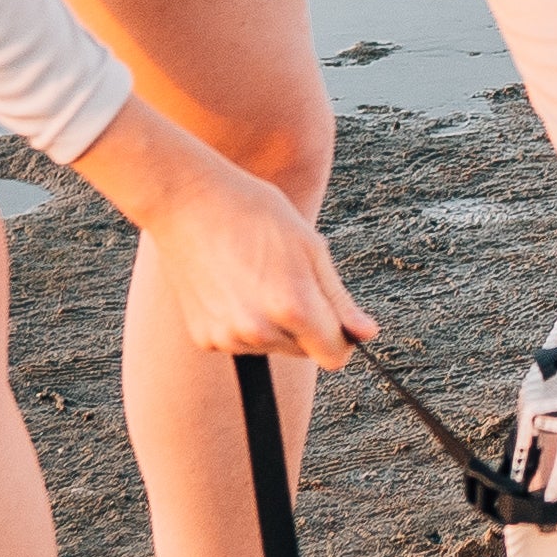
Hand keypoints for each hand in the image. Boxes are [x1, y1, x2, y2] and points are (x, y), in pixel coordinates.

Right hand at [75, 98, 371, 361]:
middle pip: (304, 352)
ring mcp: (228, 337)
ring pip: (272, 347)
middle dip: (306, 325)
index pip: (335, 356)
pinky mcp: (204, 338)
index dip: (341, 337)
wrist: (188, 201)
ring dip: (273, 324)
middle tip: (285, 277)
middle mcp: (260, 331)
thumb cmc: (255, 213)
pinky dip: (243, 323)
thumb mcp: (309, 247)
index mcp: (294, 308)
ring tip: (254, 276)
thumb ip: (339, 300)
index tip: (334, 316)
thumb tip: (368, 335)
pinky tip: (230, 285)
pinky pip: (240, 342)